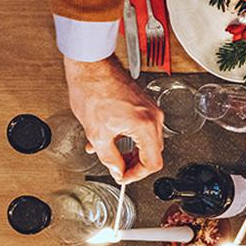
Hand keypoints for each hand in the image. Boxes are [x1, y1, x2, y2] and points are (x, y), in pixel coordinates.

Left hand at [64, 55, 163, 181]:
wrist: (91, 68)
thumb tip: (116, 169)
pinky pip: (143, 129)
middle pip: (153, 153)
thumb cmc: (93, 90)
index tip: (123, 177)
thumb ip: (109, 158)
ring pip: (147, 142)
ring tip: (112, 154)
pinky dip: (130, 139)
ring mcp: (151, 110)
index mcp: (145, 126)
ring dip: (130, 152)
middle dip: (133, 164)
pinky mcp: (145, 105)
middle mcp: (154, 118)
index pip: (152, 162)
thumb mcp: (97, 133)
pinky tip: (113, 139)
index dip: (137, 175)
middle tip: (117, 169)